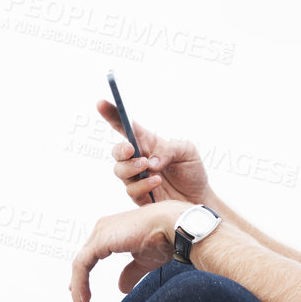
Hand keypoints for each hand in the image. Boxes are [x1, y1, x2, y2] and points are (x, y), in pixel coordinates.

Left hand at [68, 202, 190, 301]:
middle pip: (82, 262)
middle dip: (78, 287)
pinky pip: (83, 266)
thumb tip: (121, 289)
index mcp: (111, 233)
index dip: (83, 277)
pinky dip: (81, 284)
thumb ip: (130, 274)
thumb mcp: (144, 262)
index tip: (83, 296)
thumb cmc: (164, 239)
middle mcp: (102, 230)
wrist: (174, 227)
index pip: (90, 257)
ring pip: (80, 265)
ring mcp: (100, 234)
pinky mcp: (100, 241)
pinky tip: (85, 299)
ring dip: (78, 290)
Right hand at [95, 100, 209, 206]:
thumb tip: (151, 161)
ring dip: (131, 167)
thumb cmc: (192, 170)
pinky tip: (156, 182)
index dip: (112, 114)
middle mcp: (139, 159)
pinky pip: (131, 190)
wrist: (199, 198)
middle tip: (131, 149)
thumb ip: (169, 149)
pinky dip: (142, 185)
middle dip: (120, 149)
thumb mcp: (187, 151)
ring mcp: (137, 178)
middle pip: (118, 152)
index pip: (126, 127)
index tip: (101, 104)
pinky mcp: (140, 196)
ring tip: (147, 167)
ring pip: (120, 171)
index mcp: (148, 143)